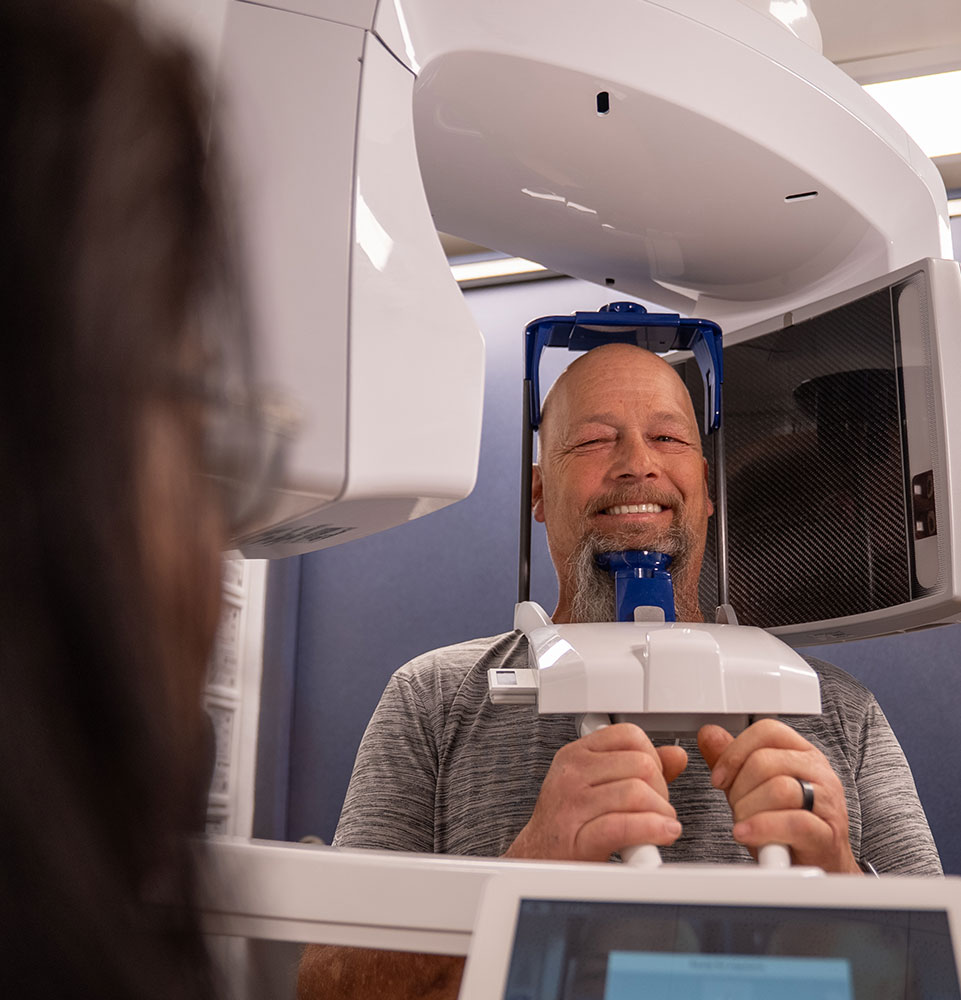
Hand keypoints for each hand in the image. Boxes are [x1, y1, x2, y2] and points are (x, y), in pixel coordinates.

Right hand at [503, 723, 687, 861]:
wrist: (538, 862)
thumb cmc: (569, 825)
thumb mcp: (599, 786)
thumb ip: (638, 769)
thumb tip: (676, 756)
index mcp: (576, 755)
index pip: (629, 735)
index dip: (653, 756)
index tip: (653, 778)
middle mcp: (571, 774)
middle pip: (641, 764)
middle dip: (661, 789)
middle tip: (658, 809)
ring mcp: (572, 804)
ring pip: (637, 793)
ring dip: (661, 813)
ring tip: (661, 826)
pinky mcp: (578, 838)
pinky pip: (625, 825)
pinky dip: (652, 830)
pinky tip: (661, 835)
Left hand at [698, 720, 859, 872]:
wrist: (815, 869)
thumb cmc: (785, 828)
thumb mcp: (751, 789)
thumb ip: (731, 761)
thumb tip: (709, 733)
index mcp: (801, 753)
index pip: (767, 731)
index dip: (735, 752)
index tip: (718, 777)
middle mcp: (818, 772)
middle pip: (766, 760)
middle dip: (739, 787)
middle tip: (736, 808)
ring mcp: (827, 803)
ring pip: (779, 789)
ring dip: (748, 810)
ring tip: (744, 824)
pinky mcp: (827, 834)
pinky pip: (793, 823)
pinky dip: (762, 828)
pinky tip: (746, 834)